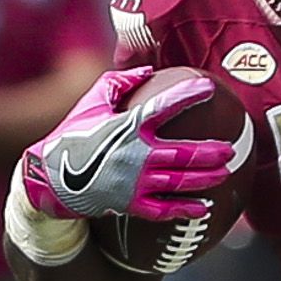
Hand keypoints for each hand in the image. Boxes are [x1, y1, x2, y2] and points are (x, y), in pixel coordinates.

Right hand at [18, 65, 247, 221]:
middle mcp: (135, 154)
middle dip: (211, 152)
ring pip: (179, 182)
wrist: (49, 178)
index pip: (163, 107)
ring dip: (206, 178)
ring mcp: (134, 182)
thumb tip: (148, 70)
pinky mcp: (130, 204)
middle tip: (231, 148)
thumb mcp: (91, 102)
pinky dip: (185, 210)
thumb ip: (119, 82)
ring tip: (225, 173)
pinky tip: (203, 209)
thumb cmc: (72, 135)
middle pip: (183, 153)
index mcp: (127, 126)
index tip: (209, 87)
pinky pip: (164, 210)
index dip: (188, 95)